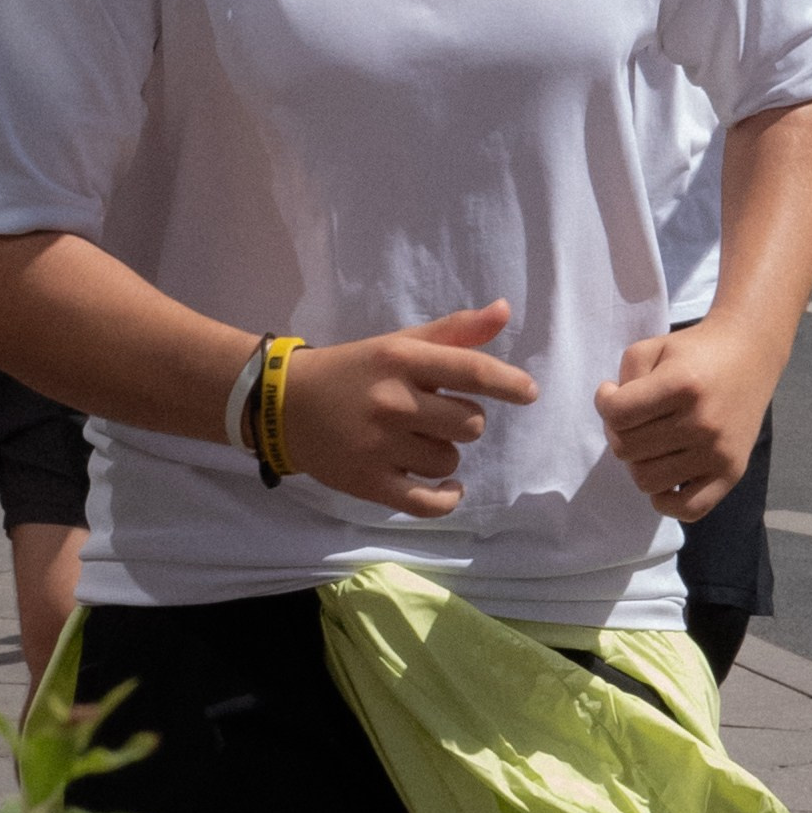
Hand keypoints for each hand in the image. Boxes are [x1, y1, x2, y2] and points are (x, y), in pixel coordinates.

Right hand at [279, 300, 538, 517]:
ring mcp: (379, 446)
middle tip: (435, 416)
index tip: (528, 392)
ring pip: (450, 461)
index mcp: (400, 360)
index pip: (471, 370)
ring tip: (415, 442)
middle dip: (463, 421)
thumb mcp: (398, 343)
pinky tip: (449, 490)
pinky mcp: (368, 482)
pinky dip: (446, 499)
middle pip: (470, 423)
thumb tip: (504, 310)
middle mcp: (392, 402)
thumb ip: (453, 331)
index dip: (508, 383)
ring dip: (443, 454)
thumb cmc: (352, 371)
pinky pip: (428, 502)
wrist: (283, 405)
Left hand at [596, 314, 773, 522]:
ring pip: (646, 481)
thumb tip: (613, 415)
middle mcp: (702, 423)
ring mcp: (718, 453)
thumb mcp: (653, 346)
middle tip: (633, 417)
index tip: (614, 392)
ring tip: (649, 441)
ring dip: (638, 462)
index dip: (605, 402)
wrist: (750, 355)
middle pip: (626, 450)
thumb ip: (625, 377)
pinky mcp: (731, 473)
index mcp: (682, 385)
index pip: (617, 414)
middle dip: (618, 432)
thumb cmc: (695, 351)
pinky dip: (666, 500)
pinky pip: (688, 510)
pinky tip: (665, 474)